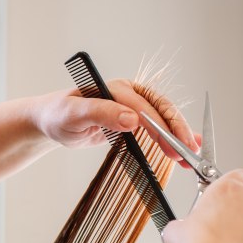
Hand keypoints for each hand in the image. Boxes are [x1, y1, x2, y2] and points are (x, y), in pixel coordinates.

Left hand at [30, 80, 198, 163]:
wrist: (51, 120)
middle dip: (176, 132)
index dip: (160, 127)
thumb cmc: (58, 114)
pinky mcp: (132, 120)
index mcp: (116, 88)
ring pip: (163, 118)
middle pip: (161, 110)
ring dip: (179, 135)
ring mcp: (132, 106)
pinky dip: (172, 136)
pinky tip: (188, 144)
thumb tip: (132, 119)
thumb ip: (101, 114)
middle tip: (185, 154)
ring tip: (191, 154)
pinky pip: (156, 126)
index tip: (170, 145)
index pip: (145, 107)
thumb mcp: (74, 114)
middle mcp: (128, 94)